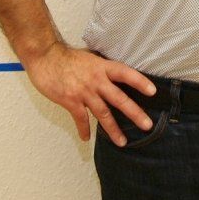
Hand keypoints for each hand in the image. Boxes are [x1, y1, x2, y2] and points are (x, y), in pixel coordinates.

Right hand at [23, 42, 156, 145]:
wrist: (46, 57)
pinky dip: (84, 129)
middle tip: (147, 125)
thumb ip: (103, 69)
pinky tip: (86, 138)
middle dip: (134, 113)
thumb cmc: (68, 57)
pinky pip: (81, 119)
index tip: (153, 92)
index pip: (126, 74)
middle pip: (119, 98)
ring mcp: (84, 92)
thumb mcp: (91, 59)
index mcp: (103, 67)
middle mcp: (97, 80)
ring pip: (103, 113)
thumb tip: (115, 76)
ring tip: (122, 142)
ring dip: (113, 129)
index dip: (140, 82)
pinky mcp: (70, 101)